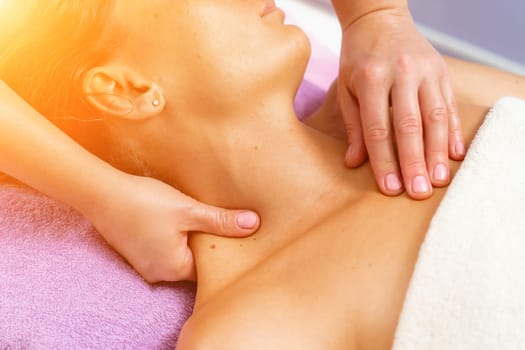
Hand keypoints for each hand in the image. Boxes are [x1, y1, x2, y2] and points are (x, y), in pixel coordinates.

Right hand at [86, 174, 259, 282]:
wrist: (100, 193)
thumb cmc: (144, 202)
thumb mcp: (188, 210)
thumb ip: (220, 221)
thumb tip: (253, 224)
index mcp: (174, 268)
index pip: (210, 268)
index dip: (224, 250)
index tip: (236, 234)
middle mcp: (159, 273)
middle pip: (194, 262)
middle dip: (206, 243)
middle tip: (221, 221)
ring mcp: (145, 264)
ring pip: (178, 253)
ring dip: (188, 238)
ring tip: (198, 217)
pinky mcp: (137, 251)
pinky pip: (163, 248)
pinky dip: (173, 236)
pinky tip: (175, 218)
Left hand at [337, 7, 464, 198]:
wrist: (379, 20)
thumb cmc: (358, 58)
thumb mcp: (346, 89)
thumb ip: (353, 126)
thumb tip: (354, 162)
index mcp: (372, 78)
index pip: (379, 128)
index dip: (385, 161)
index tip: (390, 188)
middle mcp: (402, 73)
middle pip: (410, 126)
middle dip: (415, 162)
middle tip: (419, 192)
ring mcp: (426, 71)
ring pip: (436, 117)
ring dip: (438, 152)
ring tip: (439, 180)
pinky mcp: (443, 71)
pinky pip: (450, 106)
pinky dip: (454, 132)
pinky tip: (454, 155)